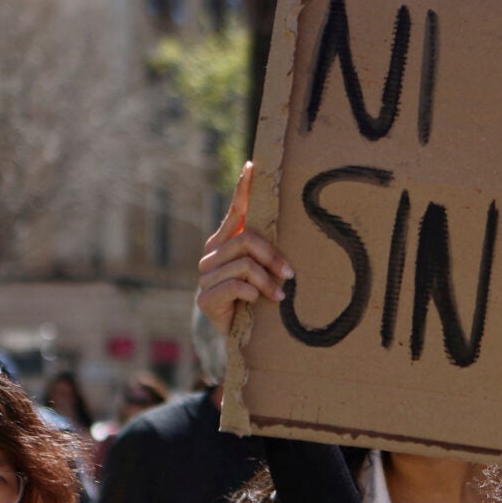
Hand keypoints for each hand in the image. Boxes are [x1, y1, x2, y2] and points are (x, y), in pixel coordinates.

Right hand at [197, 162, 293, 335]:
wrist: (238, 335)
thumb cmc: (256, 298)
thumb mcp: (264, 271)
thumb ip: (268, 251)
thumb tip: (296, 228)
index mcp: (225, 242)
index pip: (235, 211)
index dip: (243, 189)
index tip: (253, 166)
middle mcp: (212, 254)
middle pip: (246, 239)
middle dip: (272, 255)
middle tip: (290, 273)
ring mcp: (206, 276)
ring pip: (244, 264)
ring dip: (267, 280)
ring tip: (280, 294)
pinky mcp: (205, 298)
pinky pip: (236, 285)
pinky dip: (253, 293)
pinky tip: (261, 302)